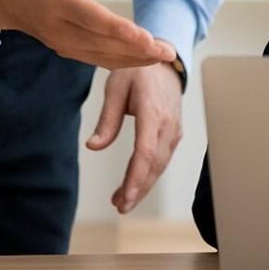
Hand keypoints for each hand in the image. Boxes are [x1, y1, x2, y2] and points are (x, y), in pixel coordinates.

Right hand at [0, 0, 174, 69]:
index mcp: (54, 0)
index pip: (91, 18)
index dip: (120, 30)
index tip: (146, 37)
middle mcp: (57, 26)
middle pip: (101, 42)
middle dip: (136, 49)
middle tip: (169, 52)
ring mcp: (60, 41)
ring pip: (100, 55)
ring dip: (133, 59)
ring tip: (164, 56)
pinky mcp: (64, 48)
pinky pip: (95, 58)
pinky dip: (119, 61)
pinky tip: (144, 60)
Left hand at [86, 59, 183, 213]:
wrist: (164, 63)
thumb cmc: (138, 72)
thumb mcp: (115, 87)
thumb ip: (106, 119)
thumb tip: (94, 146)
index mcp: (153, 112)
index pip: (146, 151)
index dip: (136, 177)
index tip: (125, 196)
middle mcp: (168, 124)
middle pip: (154, 164)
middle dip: (138, 188)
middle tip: (119, 206)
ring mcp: (174, 129)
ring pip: (160, 165)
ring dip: (143, 185)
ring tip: (122, 201)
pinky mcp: (174, 134)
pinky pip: (163, 158)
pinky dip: (149, 174)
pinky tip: (135, 184)